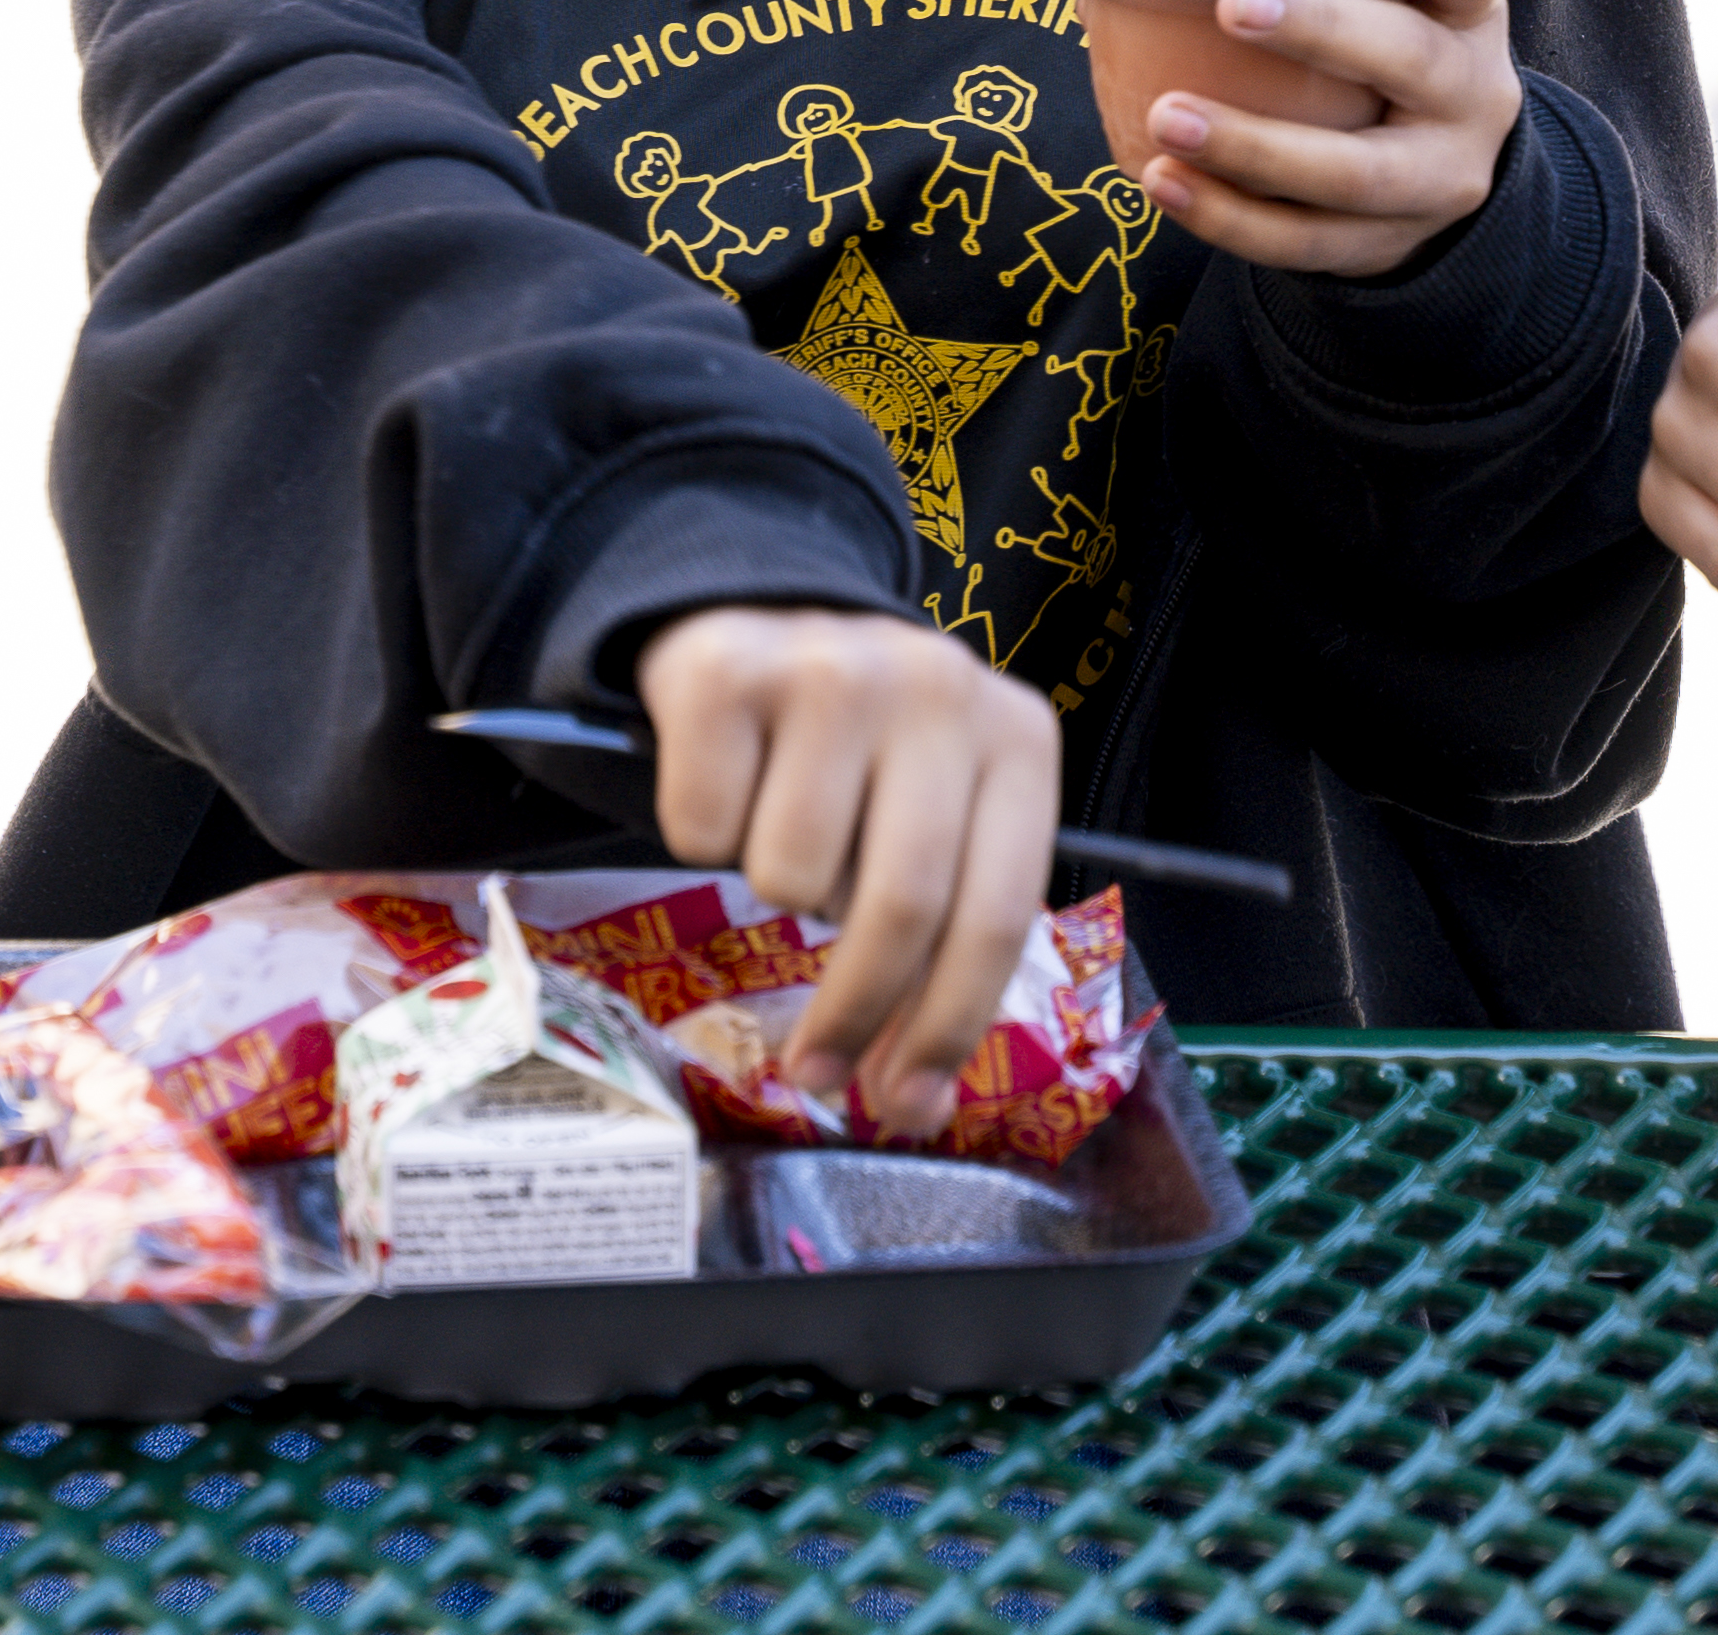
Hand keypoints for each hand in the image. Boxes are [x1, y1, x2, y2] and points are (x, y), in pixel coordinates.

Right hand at [631, 605, 1058, 1138]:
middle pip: (902, 904)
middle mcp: (936, 687)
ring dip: (775, 885)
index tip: (904, 1103)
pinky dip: (702, 831)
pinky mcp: (725, 671)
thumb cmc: (861, 750)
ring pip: (791, 872)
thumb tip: (907, 1102)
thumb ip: (940, 938)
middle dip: (853, 1011)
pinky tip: (728, 777)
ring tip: (783, 826)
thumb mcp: (933, 814)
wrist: (758, 613)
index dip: (949, 1024)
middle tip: (815, 1073)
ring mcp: (829, 668)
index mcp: (1014, 736)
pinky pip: (703, 829)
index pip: (1000, 912)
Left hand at [1143, 0, 1519, 278]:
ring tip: (1168, 117)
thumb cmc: (1386, 55)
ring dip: (1253, 146)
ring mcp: (1440, 179)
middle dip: (1318, 31)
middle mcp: (1473, 93)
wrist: (1440, 173)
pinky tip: (1166, 181)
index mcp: (1469, 11)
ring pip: (1355, 173)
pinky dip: (1228, 216)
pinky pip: (1305, 240)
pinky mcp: (1389, 245)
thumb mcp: (1393, 3)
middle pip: (1410, 59)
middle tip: (1231, 7)